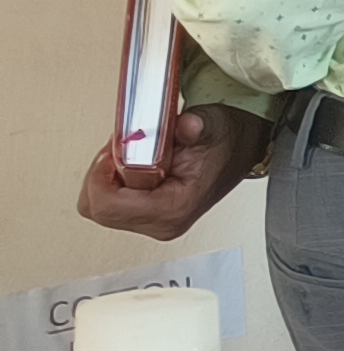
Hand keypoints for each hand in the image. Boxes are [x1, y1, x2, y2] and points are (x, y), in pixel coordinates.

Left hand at [78, 103, 268, 241]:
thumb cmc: (225, 143)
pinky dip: (111, 184)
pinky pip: (109, 206)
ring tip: (129, 157)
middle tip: (120, 152)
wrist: (238, 151)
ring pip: (99, 208)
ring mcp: (153, 224)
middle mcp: (161, 223)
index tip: (114, 151)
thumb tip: (187, 126)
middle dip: (101, 176)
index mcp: (174, 209)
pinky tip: (130, 167)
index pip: (107, 206)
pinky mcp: (146, 218)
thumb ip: (194, 128)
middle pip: (98, 209)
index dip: (101, 174)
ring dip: (105, 179)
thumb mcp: (210, 127)